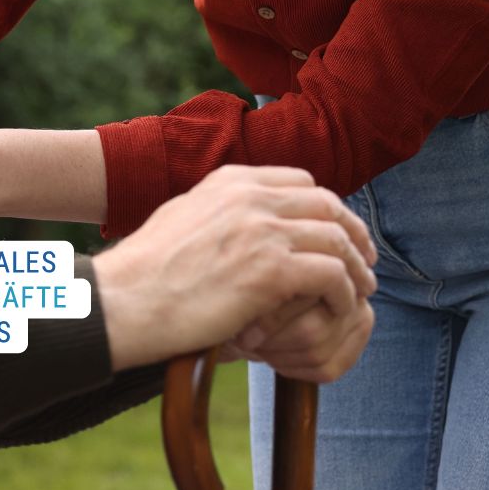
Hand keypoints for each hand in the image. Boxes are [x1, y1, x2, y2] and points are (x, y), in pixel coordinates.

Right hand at [93, 165, 376, 373]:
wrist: (124, 302)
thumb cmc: (144, 272)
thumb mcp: (182, 217)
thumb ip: (219, 210)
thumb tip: (240, 217)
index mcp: (230, 181)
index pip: (302, 181)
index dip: (329, 208)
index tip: (337, 233)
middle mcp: (250, 197)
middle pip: (329, 206)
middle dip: (354, 233)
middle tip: (365, 261)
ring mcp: (262, 231)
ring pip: (337, 239)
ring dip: (356, 267)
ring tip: (361, 290)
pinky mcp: (270, 271)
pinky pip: (332, 276)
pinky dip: (344, 293)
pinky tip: (341, 308)